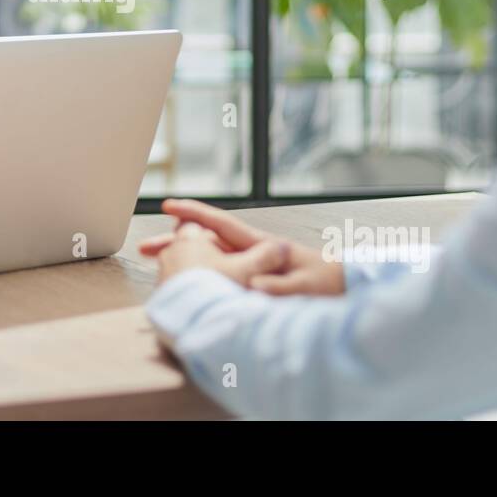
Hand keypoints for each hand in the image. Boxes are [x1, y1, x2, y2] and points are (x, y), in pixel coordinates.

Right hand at [140, 199, 344, 294]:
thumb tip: (253, 283)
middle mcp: (255, 251)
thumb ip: (281, 286)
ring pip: (211, 257)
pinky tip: (189, 285)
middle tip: (146, 250)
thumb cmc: (332, 286)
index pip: (222, 224)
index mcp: (262, 245)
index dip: (194, 214)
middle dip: (176, 243)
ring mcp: (255, 263)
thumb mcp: (307, 287)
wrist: (350, 289)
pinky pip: (221, 272)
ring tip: (157, 268)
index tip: (168, 207)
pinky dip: (200, 273)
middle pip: (208, 242)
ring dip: (185, 259)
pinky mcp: (257, 278)